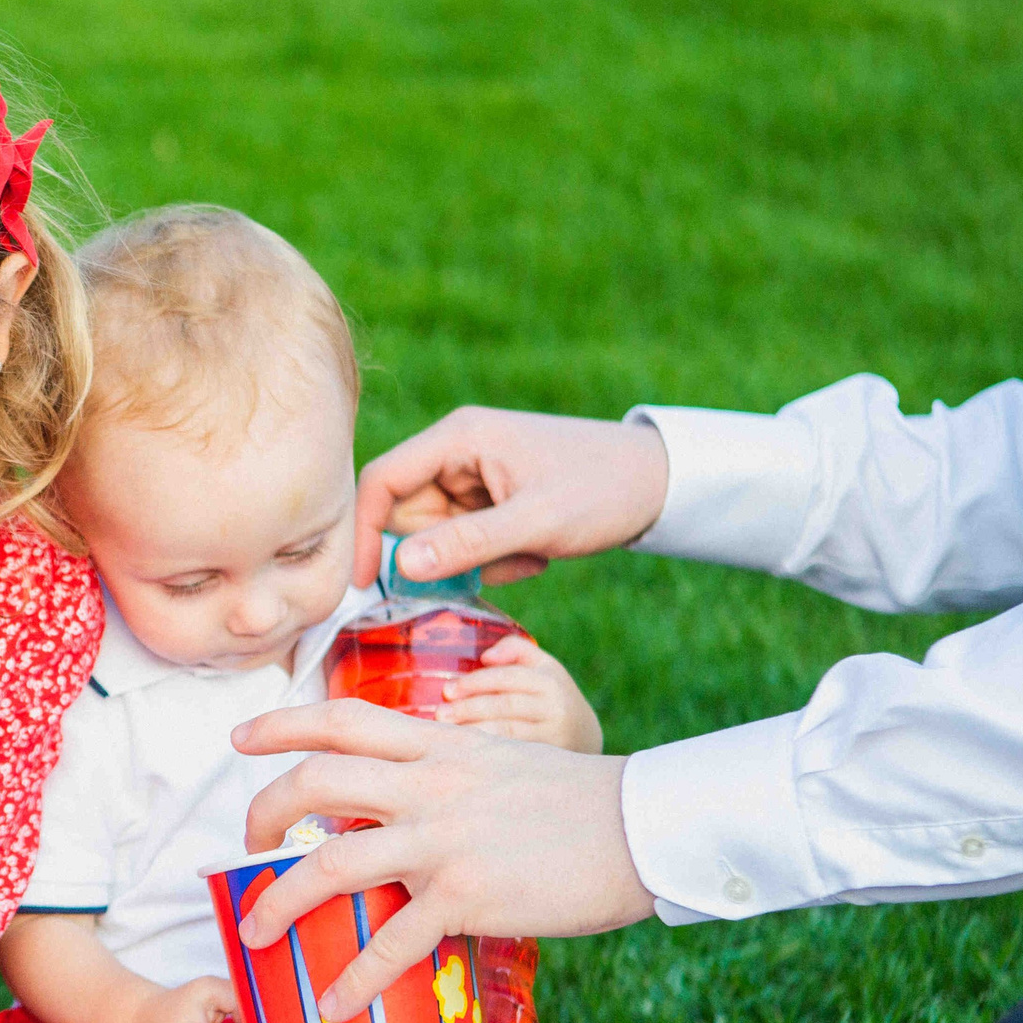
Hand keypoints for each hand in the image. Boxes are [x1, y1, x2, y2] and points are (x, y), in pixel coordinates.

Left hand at [231, 700, 654, 1021]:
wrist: (644, 829)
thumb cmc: (582, 802)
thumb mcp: (504, 761)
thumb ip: (449, 772)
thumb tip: (408, 795)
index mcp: (439, 747)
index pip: (343, 718)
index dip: (282, 726)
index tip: (240, 738)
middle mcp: (430, 786)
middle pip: (316, 783)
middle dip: (263, 813)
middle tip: (246, 846)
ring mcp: (443, 841)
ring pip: (331, 862)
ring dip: (278, 900)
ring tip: (253, 931)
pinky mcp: (465, 896)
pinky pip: (390, 943)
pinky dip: (353, 978)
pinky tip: (332, 1003)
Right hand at [353, 407, 669, 587]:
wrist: (660, 481)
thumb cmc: (601, 489)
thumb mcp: (536, 522)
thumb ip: (467, 544)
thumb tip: (402, 566)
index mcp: (459, 438)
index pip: (382, 481)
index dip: (363, 531)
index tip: (364, 583)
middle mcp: (457, 453)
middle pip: (409, 516)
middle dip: (449, 552)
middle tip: (504, 560)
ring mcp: (473, 476)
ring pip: (441, 537)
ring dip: (478, 560)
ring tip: (531, 553)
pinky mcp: (490, 499)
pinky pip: (468, 543)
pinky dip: (497, 558)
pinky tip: (538, 551)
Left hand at [435, 635, 601, 752]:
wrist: (584, 734)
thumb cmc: (549, 694)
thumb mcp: (541, 665)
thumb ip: (514, 649)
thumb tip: (486, 656)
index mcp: (548, 677)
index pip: (508, 677)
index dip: (476, 682)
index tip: (448, 690)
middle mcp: (554, 705)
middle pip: (505, 705)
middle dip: (469, 708)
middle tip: (440, 714)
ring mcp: (553, 733)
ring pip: (508, 731)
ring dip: (474, 730)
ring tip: (446, 732)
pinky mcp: (549, 757)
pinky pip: (514, 752)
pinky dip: (489, 749)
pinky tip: (467, 750)